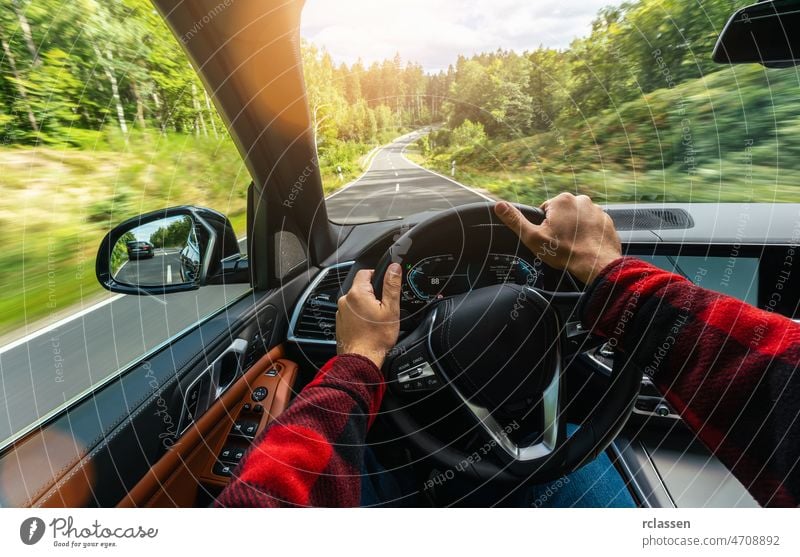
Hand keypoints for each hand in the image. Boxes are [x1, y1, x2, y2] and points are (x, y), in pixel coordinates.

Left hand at [336, 264, 401, 368]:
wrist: (361, 359)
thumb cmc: (376, 338)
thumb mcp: (390, 309)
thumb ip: (391, 286)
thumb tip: (394, 268)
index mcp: (357, 293)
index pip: (366, 272)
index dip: (377, 275)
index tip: (385, 286)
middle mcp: (345, 300)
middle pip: (361, 287)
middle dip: (373, 294)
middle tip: (384, 308)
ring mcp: (341, 312)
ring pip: (356, 301)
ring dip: (366, 306)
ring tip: (376, 320)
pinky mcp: (340, 322)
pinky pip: (351, 313)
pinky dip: (359, 316)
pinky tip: (368, 327)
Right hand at [494, 193, 621, 283]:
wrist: (596, 264)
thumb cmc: (565, 252)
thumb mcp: (533, 237)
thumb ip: (515, 220)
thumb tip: (499, 206)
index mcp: (561, 200)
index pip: (545, 211)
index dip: (544, 226)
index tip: (549, 238)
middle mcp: (580, 200)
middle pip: (562, 213)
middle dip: (560, 226)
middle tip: (560, 244)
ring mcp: (596, 209)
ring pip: (578, 219)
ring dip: (574, 229)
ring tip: (573, 245)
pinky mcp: (607, 220)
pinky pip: (592, 225)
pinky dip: (588, 234)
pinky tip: (585, 246)